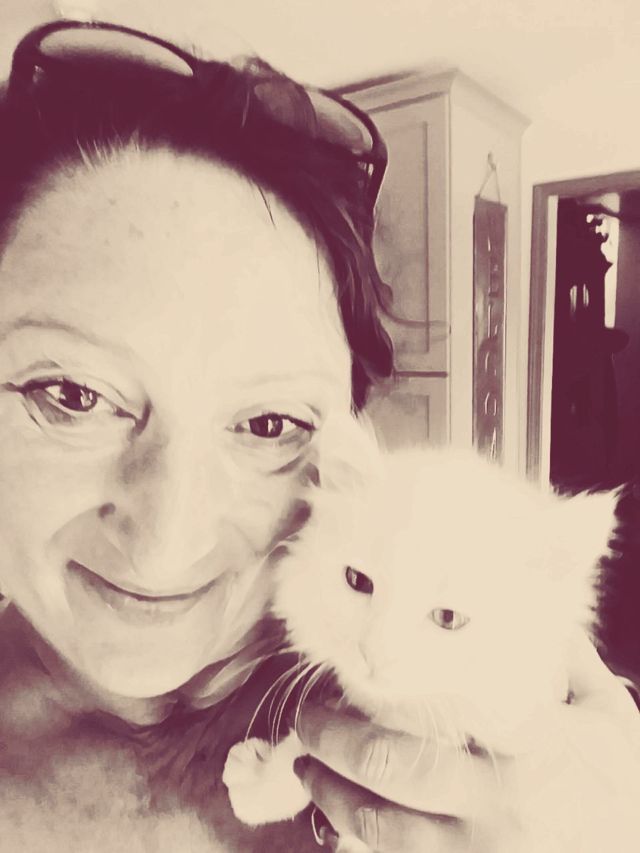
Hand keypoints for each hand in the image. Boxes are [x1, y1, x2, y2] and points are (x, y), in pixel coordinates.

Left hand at [294, 635, 639, 851]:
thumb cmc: (626, 790)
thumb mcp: (607, 717)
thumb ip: (564, 662)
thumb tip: (532, 613)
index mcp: (522, 753)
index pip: (422, 731)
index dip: (360, 716)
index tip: (335, 688)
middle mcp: (494, 811)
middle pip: (388, 778)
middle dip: (330, 748)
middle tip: (306, 723)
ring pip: (383, 834)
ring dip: (333, 799)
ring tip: (308, 769)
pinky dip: (366, 842)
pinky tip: (348, 818)